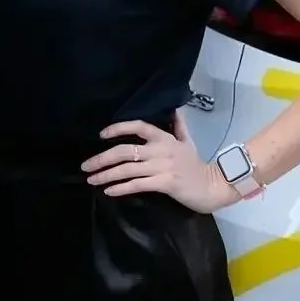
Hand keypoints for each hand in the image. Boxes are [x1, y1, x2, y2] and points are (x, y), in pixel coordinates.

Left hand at [82, 119, 236, 213]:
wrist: (213, 186)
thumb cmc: (196, 165)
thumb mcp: (187, 142)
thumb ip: (178, 126)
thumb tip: (175, 109)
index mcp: (165, 138)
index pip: (138, 126)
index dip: (118, 128)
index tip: (101, 134)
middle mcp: (161, 150)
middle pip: (125, 150)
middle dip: (102, 158)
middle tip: (86, 166)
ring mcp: (162, 167)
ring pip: (127, 169)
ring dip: (106, 175)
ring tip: (92, 179)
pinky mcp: (165, 183)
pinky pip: (137, 185)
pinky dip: (121, 188)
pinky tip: (109, 191)